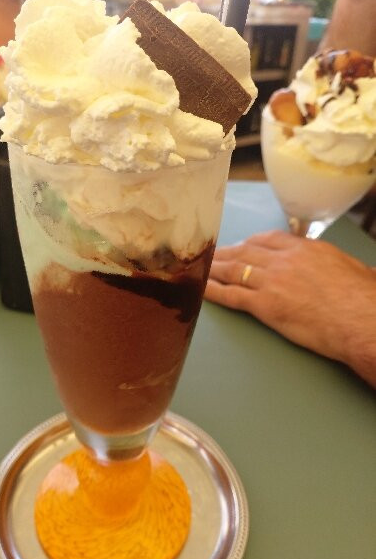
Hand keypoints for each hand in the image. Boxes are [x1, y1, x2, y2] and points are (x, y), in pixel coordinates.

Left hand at [204, 231, 375, 385]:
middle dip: (226, 253)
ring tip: (200, 268)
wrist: (361, 320)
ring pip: (234, 270)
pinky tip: (202, 289)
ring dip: (214, 269)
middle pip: (246, 252)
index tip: (241, 245)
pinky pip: (232, 296)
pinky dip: (213, 291)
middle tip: (212, 255)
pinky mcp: (265, 306)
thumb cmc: (364, 299)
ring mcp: (272, 282)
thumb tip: (340, 270)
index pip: (268, 238)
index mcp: (306, 249)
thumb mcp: (351, 268)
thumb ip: (334, 264)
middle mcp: (284, 261)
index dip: (250, 242)